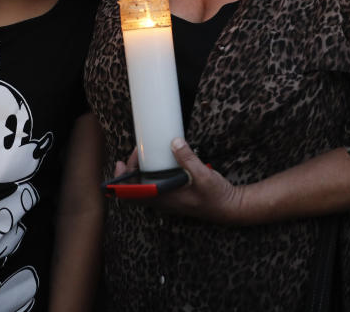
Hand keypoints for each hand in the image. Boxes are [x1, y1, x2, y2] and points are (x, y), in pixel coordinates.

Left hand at [113, 139, 242, 223]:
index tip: (120, 164)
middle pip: (135, 188)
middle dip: (131, 169)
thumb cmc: (216, 196)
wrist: (229, 207)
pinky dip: (149, 173)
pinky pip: (153, 186)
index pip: (133, 195)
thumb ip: (188, 159)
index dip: (121, 182)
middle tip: (137, 151)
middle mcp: (162, 201)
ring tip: (143, 154)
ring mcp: (167, 199)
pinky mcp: (172, 195)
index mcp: (165, 198)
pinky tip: (156, 161)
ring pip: (144, 187)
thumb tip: (175, 142)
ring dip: (139, 170)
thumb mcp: (203, 175)